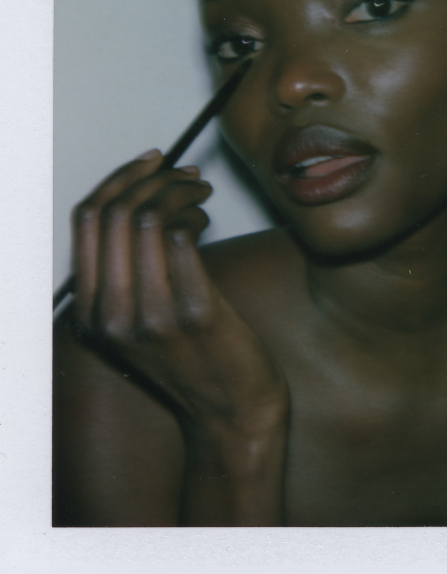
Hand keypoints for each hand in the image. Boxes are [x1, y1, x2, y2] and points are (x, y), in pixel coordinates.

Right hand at [69, 150, 287, 437]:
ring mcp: (149, 315)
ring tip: (200, 192)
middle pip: (114, 213)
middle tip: (184, 174)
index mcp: (91, 314)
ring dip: (177, 191)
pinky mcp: (193, 312)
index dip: (119, 179)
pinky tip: (205, 218)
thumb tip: (139, 201)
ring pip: (145, 218)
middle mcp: (110, 315)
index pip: (86, 222)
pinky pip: (179, 238)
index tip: (150, 161)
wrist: (232, 412)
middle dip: (152, 178)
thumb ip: (126, 277)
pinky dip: (192, 213)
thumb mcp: (138, 325)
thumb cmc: (195, 361)